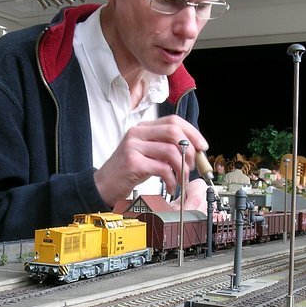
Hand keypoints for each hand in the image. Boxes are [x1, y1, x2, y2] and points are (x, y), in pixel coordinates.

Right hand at [94, 116, 208, 207]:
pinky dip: (172, 179)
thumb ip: (164, 148)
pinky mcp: (133, 163)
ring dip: (182, 167)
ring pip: (170, 150)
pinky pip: (162, 168)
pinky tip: (171, 185)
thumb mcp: (147, 154)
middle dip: (190, 148)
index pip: (173, 121)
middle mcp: (137, 133)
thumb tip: (192, 150)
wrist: (103, 185)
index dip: (192, 132)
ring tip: (182, 178)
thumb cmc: (126, 171)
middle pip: (173, 130)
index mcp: (143, 128)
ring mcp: (133, 147)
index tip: (202, 146)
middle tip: (193, 164)